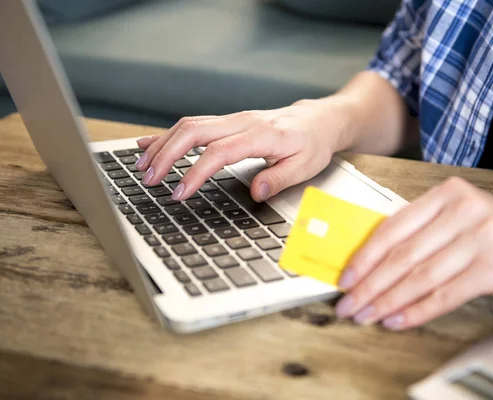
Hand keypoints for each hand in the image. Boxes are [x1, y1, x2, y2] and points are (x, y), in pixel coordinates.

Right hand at [133, 98, 355, 201]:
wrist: (320, 120)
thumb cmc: (313, 144)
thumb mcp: (306, 166)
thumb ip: (279, 178)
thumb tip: (256, 191)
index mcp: (262, 135)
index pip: (220, 153)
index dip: (196, 172)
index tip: (179, 193)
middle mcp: (243, 122)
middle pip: (195, 131)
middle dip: (167, 155)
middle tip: (148, 179)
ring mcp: (234, 119)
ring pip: (190, 125)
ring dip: (163, 144)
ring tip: (142, 165)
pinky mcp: (229, 121)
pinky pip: (194, 123)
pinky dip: (169, 134)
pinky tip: (149, 143)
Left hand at [335, 177, 492, 329]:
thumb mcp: (463, 220)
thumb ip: (425, 232)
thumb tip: (374, 262)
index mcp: (449, 193)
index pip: (393, 227)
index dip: (365, 256)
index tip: (345, 278)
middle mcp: (463, 209)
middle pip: (402, 253)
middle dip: (370, 284)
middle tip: (349, 304)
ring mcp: (481, 235)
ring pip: (420, 275)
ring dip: (388, 300)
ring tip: (367, 315)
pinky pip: (445, 293)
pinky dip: (418, 310)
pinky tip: (399, 320)